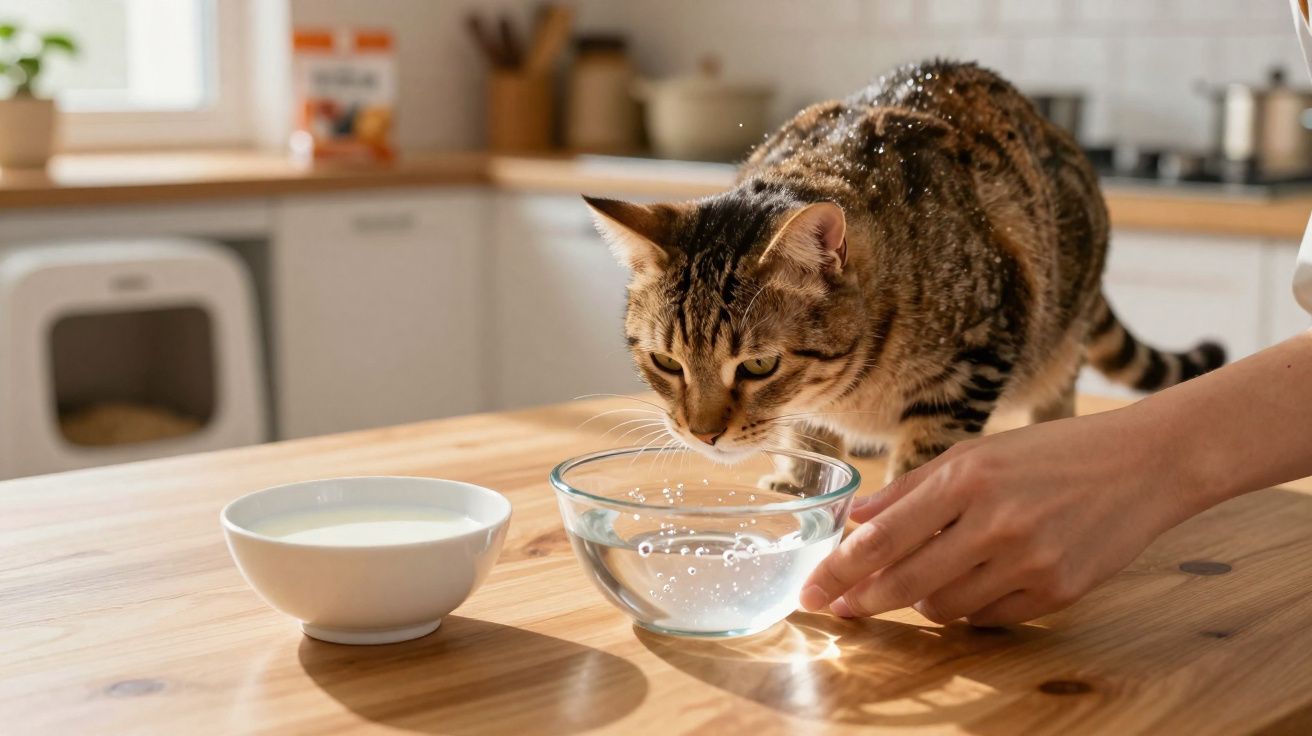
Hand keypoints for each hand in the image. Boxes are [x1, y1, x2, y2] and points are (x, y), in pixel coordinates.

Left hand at [799, 405, 1199, 625]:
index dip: (838, 570)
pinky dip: (969, 608)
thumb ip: (911, 490)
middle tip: (839, 608)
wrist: (1143, 465)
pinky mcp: (1059, 592)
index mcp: (966, 478)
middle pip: (904, 583)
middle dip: (862, 600)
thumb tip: (855, 521)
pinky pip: (989, 618)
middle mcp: (995, 522)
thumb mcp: (975, 455)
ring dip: (921, 601)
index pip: (882, 539)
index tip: (811, 592)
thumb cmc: (1050, 454)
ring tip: (926, 579)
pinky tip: (974, 583)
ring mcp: (1029, 561)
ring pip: (944, 608)